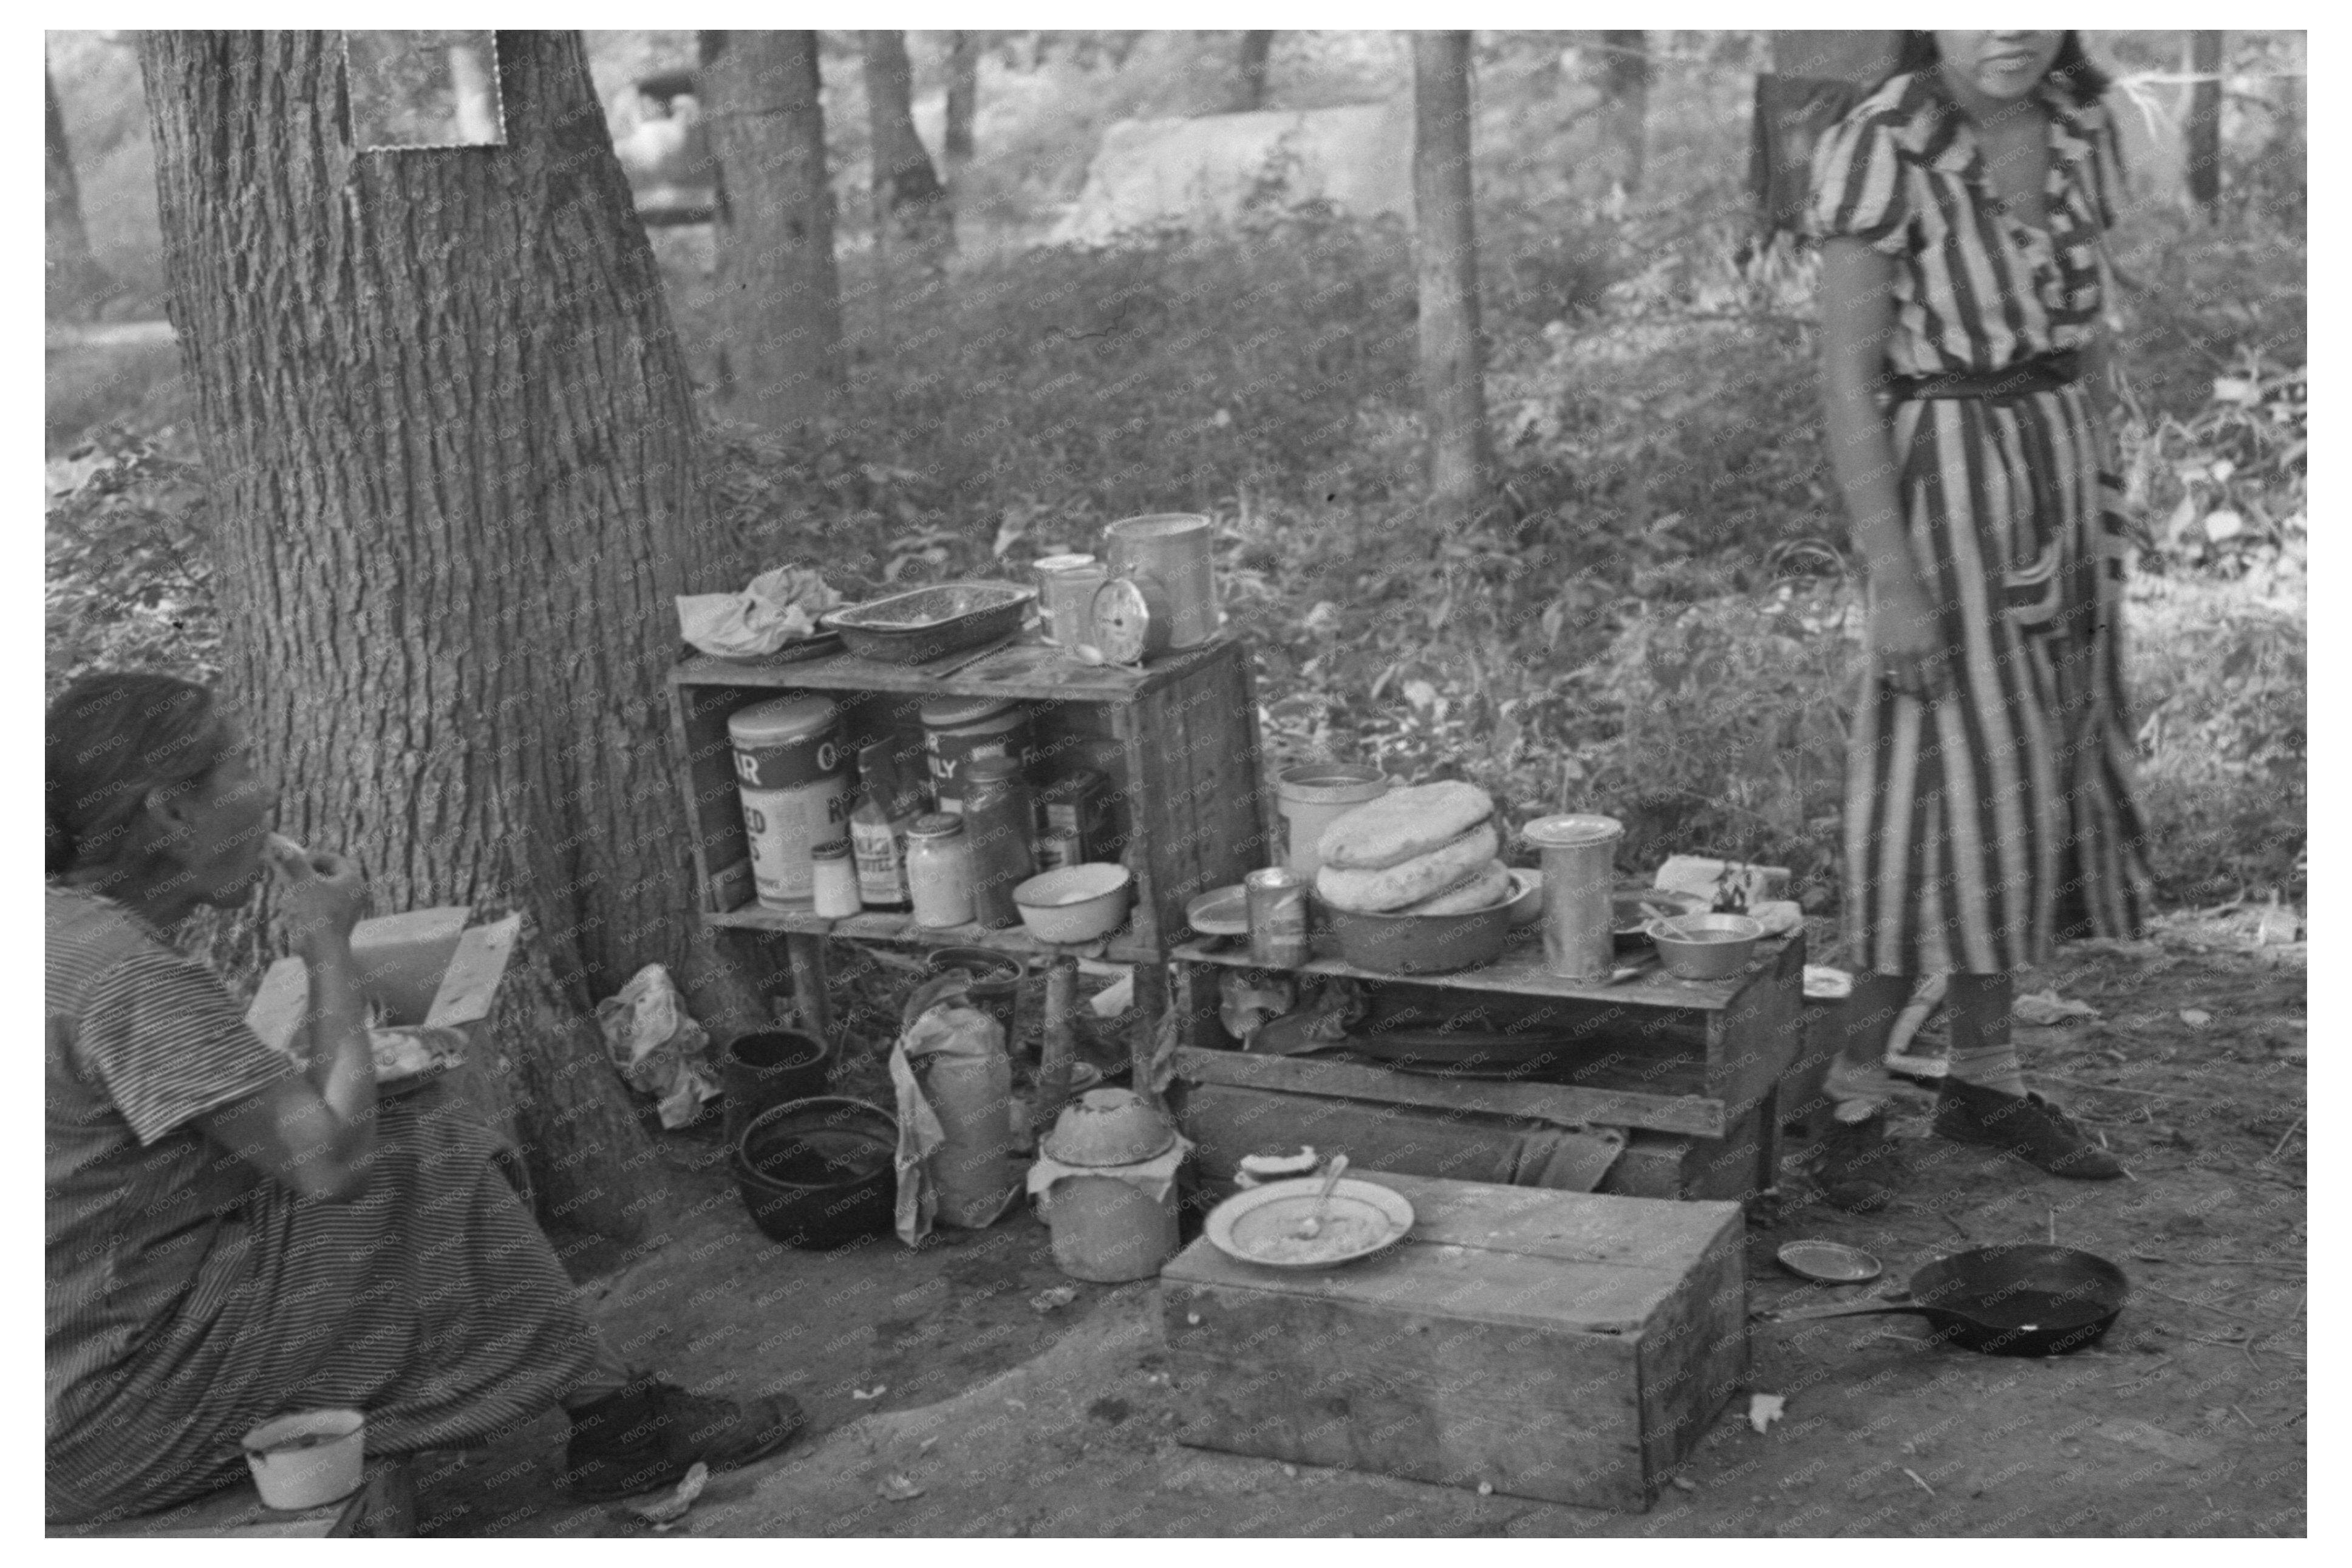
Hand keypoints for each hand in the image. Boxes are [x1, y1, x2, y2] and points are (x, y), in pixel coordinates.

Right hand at [275, 846, 368, 957]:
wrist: (322, 951)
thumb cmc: (317, 914)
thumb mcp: (304, 883)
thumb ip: (294, 863)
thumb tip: (282, 846)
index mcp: (354, 880)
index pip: (333, 859)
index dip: (312, 857)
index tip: (294, 860)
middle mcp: (354, 893)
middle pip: (328, 873)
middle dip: (306, 872)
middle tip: (288, 872)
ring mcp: (346, 908)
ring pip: (322, 889)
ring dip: (304, 887)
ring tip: (289, 889)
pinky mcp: (336, 921)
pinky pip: (320, 904)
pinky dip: (306, 901)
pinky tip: (293, 906)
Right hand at [1868, 579, 1953, 701]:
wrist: (1896, 585)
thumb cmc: (1922, 602)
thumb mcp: (1937, 626)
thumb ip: (1939, 650)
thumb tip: (1941, 672)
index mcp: (1930, 647)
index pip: (1934, 682)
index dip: (1936, 693)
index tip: (1937, 698)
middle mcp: (1911, 653)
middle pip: (1914, 688)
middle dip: (1919, 695)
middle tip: (1922, 696)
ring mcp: (1891, 652)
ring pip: (1897, 684)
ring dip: (1903, 687)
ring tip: (1907, 686)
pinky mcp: (1875, 648)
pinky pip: (1879, 675)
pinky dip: (1885, 678)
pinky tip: (1890, 674)